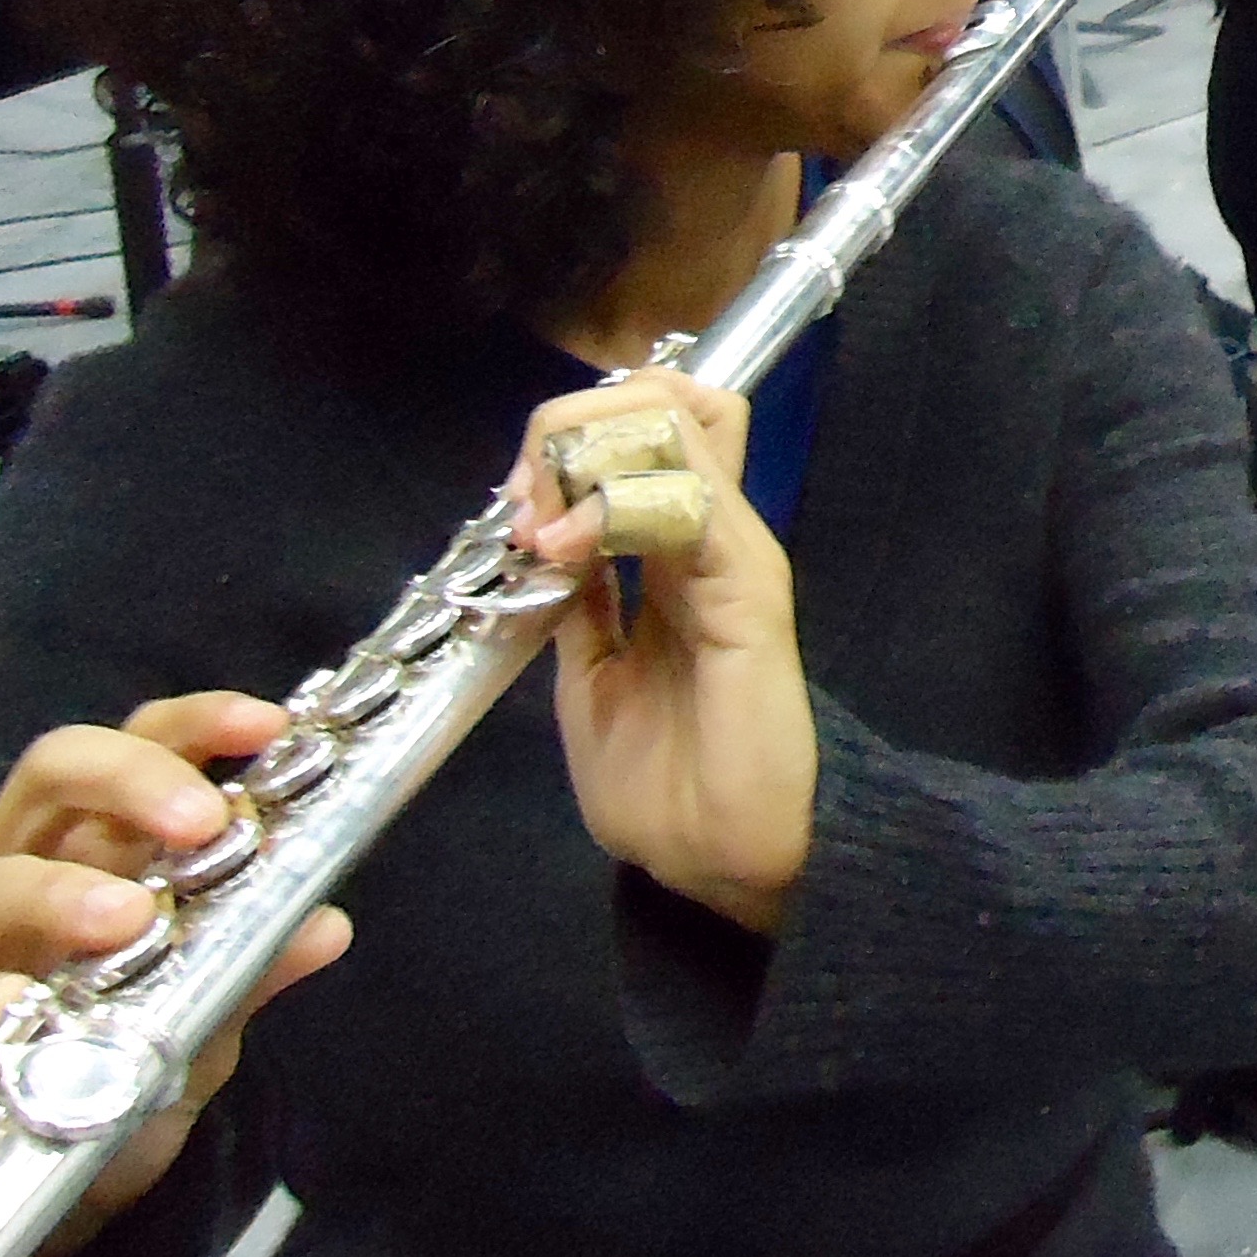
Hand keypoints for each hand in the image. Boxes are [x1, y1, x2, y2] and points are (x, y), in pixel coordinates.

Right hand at [0, 698, 347, 1250]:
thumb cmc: (91, 1093)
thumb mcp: (187, 1034)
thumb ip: (245, 973)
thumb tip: (327, 923)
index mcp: (85, 855)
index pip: (133, 751)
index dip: (195, 726)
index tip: (268, 724)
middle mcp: (7, 873)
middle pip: (53, 776)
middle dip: (134, 780)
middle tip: (202, 823)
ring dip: (63, 893)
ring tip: (127, 921)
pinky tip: (16, 1016)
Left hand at [524, 369, 814, 935]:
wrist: (722, 862)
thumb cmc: (663, 787)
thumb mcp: (589, 678)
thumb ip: (579, 607)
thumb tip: (543, 544)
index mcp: (672, 551)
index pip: (642, 426)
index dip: (564, 439)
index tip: (511, 508)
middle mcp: (709, 530)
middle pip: (665, 394)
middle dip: (572, 422)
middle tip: (523, 501)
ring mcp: (732, 549)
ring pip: (676, 417)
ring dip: (586, 449)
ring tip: (539, 526)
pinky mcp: (745, 584)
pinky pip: (684, 497)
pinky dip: (612, 502)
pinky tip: (566, 549)